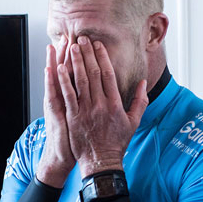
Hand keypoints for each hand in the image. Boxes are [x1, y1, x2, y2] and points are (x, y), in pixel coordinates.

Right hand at [36, 43, 75, 187]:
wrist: (64, 155)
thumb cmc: (76, 137)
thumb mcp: (78, 117)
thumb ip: (85, 101)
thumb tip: (92, 89)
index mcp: (74, 98)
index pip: (78, 73)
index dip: (81, 58)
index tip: (84, 43)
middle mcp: (64, 98)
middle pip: (67, 71)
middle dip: (69, 54)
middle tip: (69, 36)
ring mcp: (59, 104)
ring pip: (58, 78)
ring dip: (58, 61)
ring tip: (56, 44)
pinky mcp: (55, 112)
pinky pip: (54, 94)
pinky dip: (52, 81)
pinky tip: (50, 68)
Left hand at [59, 36, 148, 177]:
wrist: (101, 162)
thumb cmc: (118, 142)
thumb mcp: (134, 122)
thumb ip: (140, 101)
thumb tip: (143, 83)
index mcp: (115, 104)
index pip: (108, 74)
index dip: (102, 57)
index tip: (98, 45)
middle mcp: (100, 105)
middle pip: (93, 73)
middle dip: (87, 54)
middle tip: (82, 39)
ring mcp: (85, 111)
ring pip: (79, 81)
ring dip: (75, 63)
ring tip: (71, 47)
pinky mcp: (73, 117)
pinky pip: (67, 95)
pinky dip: (63, 81)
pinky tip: (59, 68)